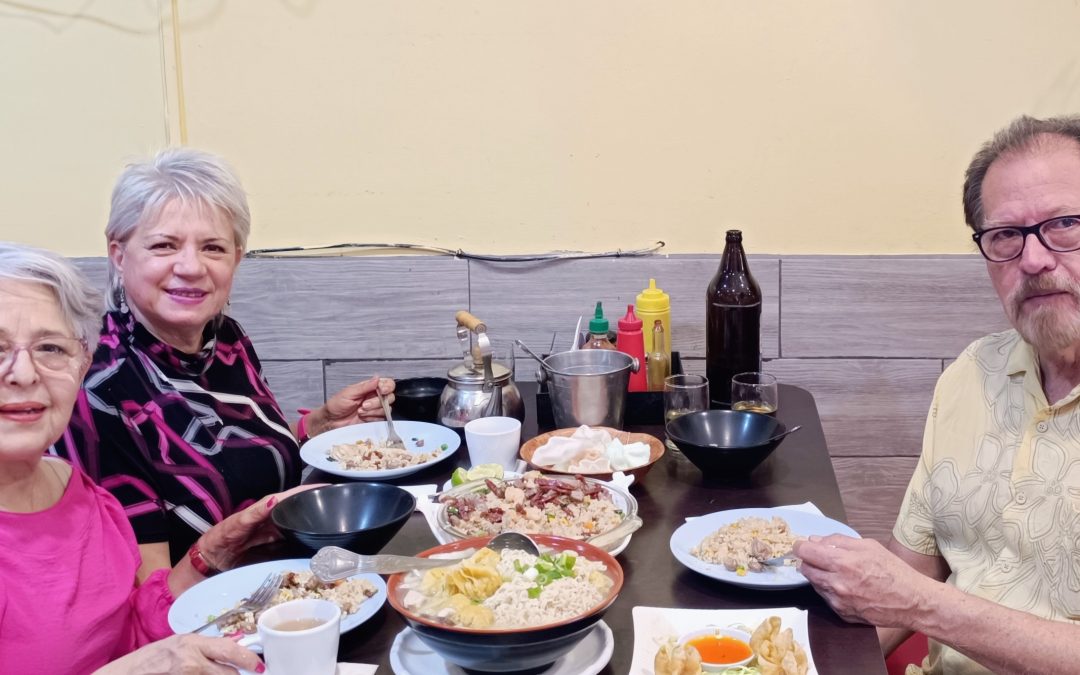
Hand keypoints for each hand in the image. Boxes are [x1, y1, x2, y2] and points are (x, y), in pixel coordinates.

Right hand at [95, 634, 262, 673]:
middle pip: (229, 674)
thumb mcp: (179, 644)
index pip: (230, 651)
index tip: (260, 666)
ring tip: (206, 673)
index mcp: (193, 644)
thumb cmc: (150, 659)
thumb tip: (232, 648)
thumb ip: (205, 647)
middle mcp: (192, 662)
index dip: (249, 659)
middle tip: (239, 673)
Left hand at [197, 484, 322, 571]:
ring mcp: (275, 532)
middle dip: (317, 504)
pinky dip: (305, 538)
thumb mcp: (236, 523)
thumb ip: (255, 513)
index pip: (291, 496)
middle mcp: (273, 518)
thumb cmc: (220, 538)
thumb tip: (276, 499)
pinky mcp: (274, 546)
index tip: (328, 487)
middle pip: (299, 508)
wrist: (211, 560)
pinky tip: (317, 540)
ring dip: (313, 522)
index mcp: (265, 508)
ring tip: (334, 521)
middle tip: (339, 504)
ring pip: (299, 524)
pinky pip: (293, 539)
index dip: (308, 491)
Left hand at [308, 376, 395, 434]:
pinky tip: (363, 418)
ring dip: (373, 411)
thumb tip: (377, 378)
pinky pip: (382, 418)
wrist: (331, 422)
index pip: (386, 383)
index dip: (387, 387)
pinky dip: (373, 418)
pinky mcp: (375, 419)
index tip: (381, 390)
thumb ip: (364, 387)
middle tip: (363, 405)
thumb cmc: (336, 405)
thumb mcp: (349, 393)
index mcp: (369, 388)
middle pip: (390, 397)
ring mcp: (375, 409)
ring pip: (386, 408)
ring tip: (360, 412)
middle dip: (377, 402)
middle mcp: (374, 397)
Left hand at [794, 534, 932, 627]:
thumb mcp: (869, 546)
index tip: (801, 545)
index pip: (806, 553)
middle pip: (805, 569)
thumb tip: (815, 540)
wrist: (912, 601)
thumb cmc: (894, 570)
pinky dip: (829, 590)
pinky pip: (826, 598)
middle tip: (818, 557)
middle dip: (808, 561)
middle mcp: (837, 584)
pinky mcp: (843, 614)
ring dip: (819, 576)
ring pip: (814, 584)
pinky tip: (845, 586)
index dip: (800, 547)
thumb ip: (838, 541)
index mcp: (843, 563)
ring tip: (836, 571)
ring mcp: (838, 602)